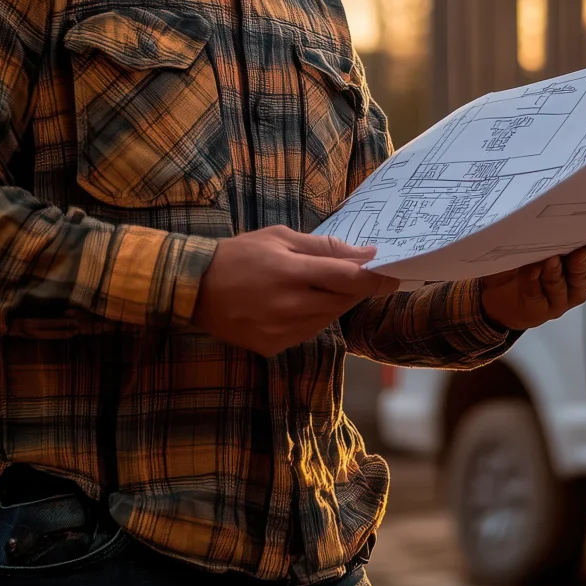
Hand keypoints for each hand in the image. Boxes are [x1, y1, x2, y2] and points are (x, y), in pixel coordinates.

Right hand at [193, 226, 399, 356]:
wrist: (193, 289)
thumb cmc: (239, 255)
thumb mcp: (280, 238)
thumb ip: (325, 247)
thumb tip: (366, 254)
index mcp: (290, 272)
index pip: (348, 278)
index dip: (375, 277)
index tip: (392, 272)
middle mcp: (288, 305)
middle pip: (343, 300)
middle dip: (354, 288)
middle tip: (353, 274)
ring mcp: (280, 331)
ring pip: (328, 319)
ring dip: (333, 303)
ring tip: (314, 286)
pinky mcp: (273, 347)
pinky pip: (308, 333)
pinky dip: (312, 318)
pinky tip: (296, 304)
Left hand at [480, 239, 585, 330]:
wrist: (494, 292)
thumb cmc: (520, 263)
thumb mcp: (537, 244)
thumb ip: (551, 234)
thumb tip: (556, 214)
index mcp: (581, 267)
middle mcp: (575, 285)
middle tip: (583, 250)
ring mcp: (558, 300)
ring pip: (564, 287)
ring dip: (558, 272)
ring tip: (552, 260)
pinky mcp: (539, 310)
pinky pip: (538, 294)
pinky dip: (534, 280)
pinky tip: (532, 269)